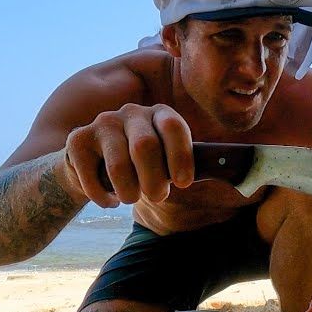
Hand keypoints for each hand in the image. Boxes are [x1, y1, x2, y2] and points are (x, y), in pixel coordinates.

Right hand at [63, 103, 195, 207]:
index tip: (183, 184)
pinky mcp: (77, 139)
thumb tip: (233, 176)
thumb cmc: (142, 168)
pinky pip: (92, 175)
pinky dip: (103, 197)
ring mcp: (103, 123)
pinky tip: (110, 199)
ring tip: (131, 198)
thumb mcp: (168, 164)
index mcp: (160, 114)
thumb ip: (191, 167)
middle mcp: (132, 112)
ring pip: (119, 165)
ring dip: (128, 191)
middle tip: (157, 197)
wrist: (93, 168)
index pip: (173, 127)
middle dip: (154, 180)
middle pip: (145, 146)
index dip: (180, 156)